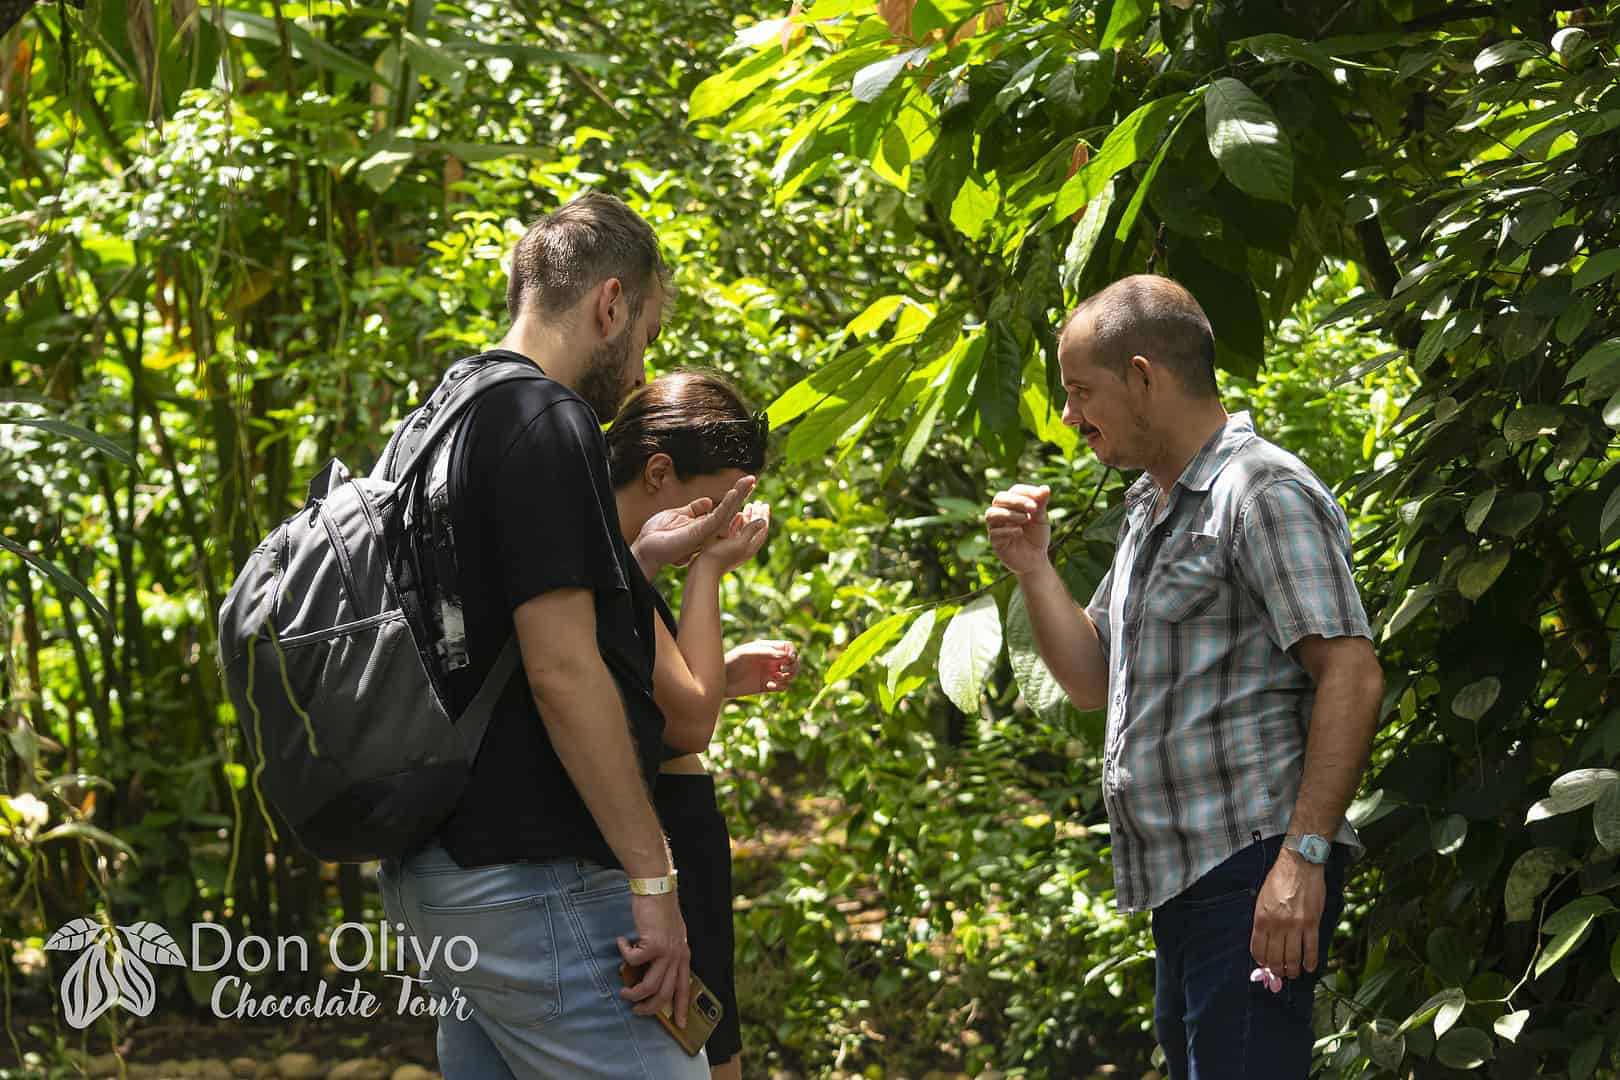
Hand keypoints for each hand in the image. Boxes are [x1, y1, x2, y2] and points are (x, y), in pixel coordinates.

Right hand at [617, 892, 691, 1025]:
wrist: (657, 889)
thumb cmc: (660, 910)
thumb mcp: (671, 935)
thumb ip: (666, 953)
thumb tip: (650, 971)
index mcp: (683, 955)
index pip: (685, 987)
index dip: (682, 1008)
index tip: (681, 1024)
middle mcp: (677, 956)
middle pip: (664, 994)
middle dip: (649, 1008)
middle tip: (637, 1011)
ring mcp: (666, 952)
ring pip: (648, 986)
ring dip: (633, 993)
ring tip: (624, 990)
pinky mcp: (652, 945)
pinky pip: (633, 961)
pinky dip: (623, 953)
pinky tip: (621, 943)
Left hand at [633, 476, 755, 574]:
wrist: (646, 547)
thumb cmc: (658, 534)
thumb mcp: (677, 515)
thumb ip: (694, 509)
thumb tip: (708, 501)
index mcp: (704, 524)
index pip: (724, 507)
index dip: (735, 494)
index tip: (746, 482)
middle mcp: (708, 528)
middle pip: (730, 508)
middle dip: (742, 493)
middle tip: (753, 478)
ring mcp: (706, 531)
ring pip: (728, 511)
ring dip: (739, 495)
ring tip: (749, 481)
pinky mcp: (701, 533)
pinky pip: (717, 517)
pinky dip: (726, 505)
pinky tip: (734, 493)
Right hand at [695, 501, 769, 573]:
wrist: (703, 571)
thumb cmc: (720, 557)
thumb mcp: (738, 542)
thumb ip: (751, 531)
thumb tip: (764, 521)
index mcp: (750, 547)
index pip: (762, 529)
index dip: (764, 516)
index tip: (765, 504)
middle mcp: (744, 548)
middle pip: (754, 528)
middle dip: (757, 515)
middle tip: (759, 503)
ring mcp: (734, 548)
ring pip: (745, 529)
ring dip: (748, 517)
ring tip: (749, 506)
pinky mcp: (725, 547)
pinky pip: (735, 532)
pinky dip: (737, 523)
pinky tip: (736, 516)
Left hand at [724, 639, 798, 697]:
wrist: (718, 680)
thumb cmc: (730, 662)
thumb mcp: (747, 654)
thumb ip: (765, 653)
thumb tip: (785, 656)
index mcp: (767, 648)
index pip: (788, 647)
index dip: (793, 652)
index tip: (789, 659)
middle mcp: (770, 660)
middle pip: (793, 662)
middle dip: (793, 667)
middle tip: (784, 670)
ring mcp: (768, 674)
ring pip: (789, 675)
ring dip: (788, 677)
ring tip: (777, 678)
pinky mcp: (765, 687)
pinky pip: (782, 687)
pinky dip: (780, 687)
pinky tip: (769, 686)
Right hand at [984, 484, 1052, 576]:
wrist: (1036, 559)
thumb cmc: (1037, 536)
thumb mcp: (1042, 519)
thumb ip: (1041, 504)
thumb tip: (1045, 488)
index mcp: (1013, 504)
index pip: (1014, 491)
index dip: (1026, 491)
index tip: (1040, 496)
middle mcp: (1001, 512)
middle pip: (999, 498)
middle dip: (1016, 501)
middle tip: (1033, 507)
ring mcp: (996, 527)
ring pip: (991, 514)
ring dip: (1009, 514)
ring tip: (1026, 519)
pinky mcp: (995, 541)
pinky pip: (994, 532)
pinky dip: (1007, 530)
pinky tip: (1020, 532)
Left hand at [1251, 848, 1326, 979]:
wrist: (1299, 864)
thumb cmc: (1279, 880)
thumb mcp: (1261, 899)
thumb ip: (1262, 920)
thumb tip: (1264, 941)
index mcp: (1261, 919)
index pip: (1258, 949)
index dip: (1261, 961)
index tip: (1265, 966)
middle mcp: (1277, 925)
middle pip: (1275, 957)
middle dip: (1277, 970)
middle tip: (1280, 975)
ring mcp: (1295, 925)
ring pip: (1293, 957)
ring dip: (1293, 970)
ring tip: (1294, 974)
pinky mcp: (1312, 923)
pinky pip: (1311, 948)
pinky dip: (1311, 961)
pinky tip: (1309, 967)